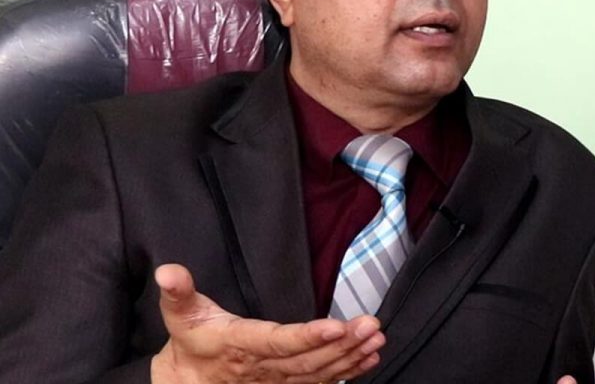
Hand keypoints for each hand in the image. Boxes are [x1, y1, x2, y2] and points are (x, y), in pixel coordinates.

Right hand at [150, 263, 384, 383]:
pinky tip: (368, 360)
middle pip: (308, 359)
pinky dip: (347, 372)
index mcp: (240, 345)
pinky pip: (320, 382)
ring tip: (377, 340)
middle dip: (343, 344)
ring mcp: (277, 380)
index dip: (307, 337)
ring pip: (319, 372)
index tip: (336, 326)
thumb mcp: (179, 314)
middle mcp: (264, 367)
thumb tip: (168, 271)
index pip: (278, 341)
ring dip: (351, 357)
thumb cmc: (190, 342)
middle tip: (372, 327)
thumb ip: (178, 291)